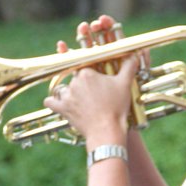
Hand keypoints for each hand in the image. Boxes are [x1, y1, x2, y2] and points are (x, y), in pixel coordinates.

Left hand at [45, 15, 137, 141]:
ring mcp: (67, 96)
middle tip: (94, 94)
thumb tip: (135, 55)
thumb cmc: (116, 108)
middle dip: (84, 84)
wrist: (106, 130)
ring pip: (65, 89)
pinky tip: (56, 102)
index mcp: (87, 73)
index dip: (91, 72)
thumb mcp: (125, 84)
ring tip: (82, 101)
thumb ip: (129, 66)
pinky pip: (51, 102)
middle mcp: (74, 82)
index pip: (85, 66)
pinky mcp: (62, 108)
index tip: (95, 78)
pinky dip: (53, 102)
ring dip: (70, 93)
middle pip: (76, 78)